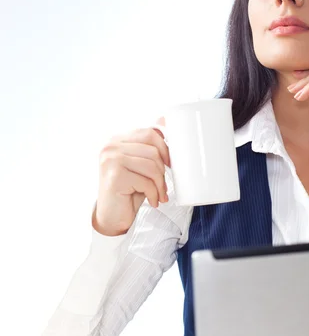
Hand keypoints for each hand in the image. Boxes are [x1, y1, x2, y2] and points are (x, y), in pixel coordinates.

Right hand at [93, 116, 170, 235]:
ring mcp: (110, 160)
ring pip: (152, 166)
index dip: (165, 149)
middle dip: (163, 170)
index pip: (149, 133)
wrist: (112, 216)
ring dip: (160, 185)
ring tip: (159, 194)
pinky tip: (152, 201)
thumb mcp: (140, 165)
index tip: (170, 165)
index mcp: (117, 140)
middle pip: (153, 150)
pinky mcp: (115, 176)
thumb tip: (164, 119)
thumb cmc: (128, 189)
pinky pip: (146, 182)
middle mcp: (111, 146)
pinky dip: (154, 194)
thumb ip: (148, 145)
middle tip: (163, 185)